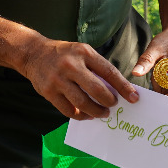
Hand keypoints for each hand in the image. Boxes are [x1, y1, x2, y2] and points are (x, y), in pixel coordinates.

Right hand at [22, 39, 139, 120]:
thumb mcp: (82, 52)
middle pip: (97, 90)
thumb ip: (97, 68)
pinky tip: (87, 115)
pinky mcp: (48, 92)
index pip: (109, 72)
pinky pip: (68, 110)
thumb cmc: (64, 54)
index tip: (134, 97)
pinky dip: (81, 116)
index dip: (123, 87)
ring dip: (97, 111)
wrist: (34, 53)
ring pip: (83, 103)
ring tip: (103, 113)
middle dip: (110, 101)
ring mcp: (58, 79)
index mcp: (84, 53)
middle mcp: (71, 65)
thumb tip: (116, 89)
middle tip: (114, 105)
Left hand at [133, 27, 167, 100]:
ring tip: (161, 75)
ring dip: (166, 91)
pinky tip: (166, 77)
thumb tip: (135, 73)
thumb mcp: (153, 48)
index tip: (151, 100)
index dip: (162, 102)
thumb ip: (145, 61)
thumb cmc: (166, 41)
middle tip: (155, 79)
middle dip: (162, 94)